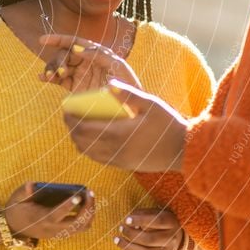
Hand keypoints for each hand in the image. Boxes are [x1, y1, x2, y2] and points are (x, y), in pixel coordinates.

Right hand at [4, 182, 95, 240]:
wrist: (14, 227)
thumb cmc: (17, 209)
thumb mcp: (16, 198)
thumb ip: (24, 192)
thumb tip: (31, 185)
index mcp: (39, 219)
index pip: (56, 215)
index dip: (68, 206)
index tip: (78, 195)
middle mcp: (51, 229)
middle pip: (75, 224)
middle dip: (87, 209)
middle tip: (90, 192)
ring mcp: (58, 233)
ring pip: (81, 227)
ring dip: (89, 213)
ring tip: (91, 197)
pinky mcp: (62, 234)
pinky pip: (80, 228)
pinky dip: (87, 217)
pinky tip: (87, 204)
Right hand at [38, 34, 142, 92]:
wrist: (130, 107)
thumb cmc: (128, 84)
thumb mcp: (118, 66)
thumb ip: (100, 55)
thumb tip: (77, 48)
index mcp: (95, 52)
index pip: (74, 42)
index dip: (58, 39)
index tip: (43, 40)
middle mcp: (85, 61)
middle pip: (64, 54)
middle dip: (58, 61)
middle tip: (60, 72)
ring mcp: (79, 74)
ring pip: (59, 66)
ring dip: (51, 69)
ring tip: (49, 77)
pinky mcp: (74, 87)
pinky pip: (58, 80)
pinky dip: (49, 78)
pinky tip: (42, 78)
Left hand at [63, 79, 187, 171]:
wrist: (184, 150)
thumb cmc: (168, 124)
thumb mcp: (150, 104)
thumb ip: (128, 94)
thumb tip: (109, 83)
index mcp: (118, 133)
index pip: (83, 129)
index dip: (70, 121)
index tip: (65, 111)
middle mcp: (114, 149)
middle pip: (81, 142)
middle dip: (71, 130)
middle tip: (69, 117)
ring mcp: (118, 160)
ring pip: (88, 153)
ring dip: (78, 141)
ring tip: (78, 127)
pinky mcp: (124, 166)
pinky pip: (98, 159)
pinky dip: (89, 149)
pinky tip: (93, 139)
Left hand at [113, 208, 183, 249]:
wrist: (177, 239)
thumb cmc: (159, 222)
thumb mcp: (155, 212)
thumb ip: (143, 214)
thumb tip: (129, 221)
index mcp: (170, 223)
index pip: (157, 221)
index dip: (141, 220)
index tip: (126, 220)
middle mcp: (172, 239)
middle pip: (150, 239)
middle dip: (132, 234)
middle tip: (121, 228)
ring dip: (129, 248)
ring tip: (117, 240)